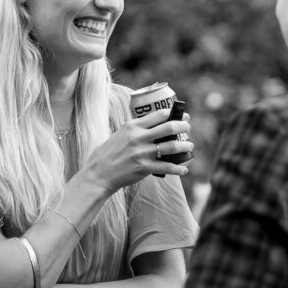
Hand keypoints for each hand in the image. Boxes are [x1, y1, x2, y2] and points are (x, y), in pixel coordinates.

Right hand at [76, 107, 192, 193]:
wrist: (98, 173)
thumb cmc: (107, 154)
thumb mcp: (120, 134)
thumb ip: (135, 130)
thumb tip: (153, 126)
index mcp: (132, 126)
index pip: (158, 114)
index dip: (174, 113)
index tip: (182, 115)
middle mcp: (138, 137)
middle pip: (168, 128)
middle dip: (183, 126)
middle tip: (188, 128)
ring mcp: (142, 153)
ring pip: (171, 147)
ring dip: (184, 146)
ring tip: (189, 146)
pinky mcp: (144, 168)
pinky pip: (167, 167)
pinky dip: (178, 168)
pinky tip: (184, 169)